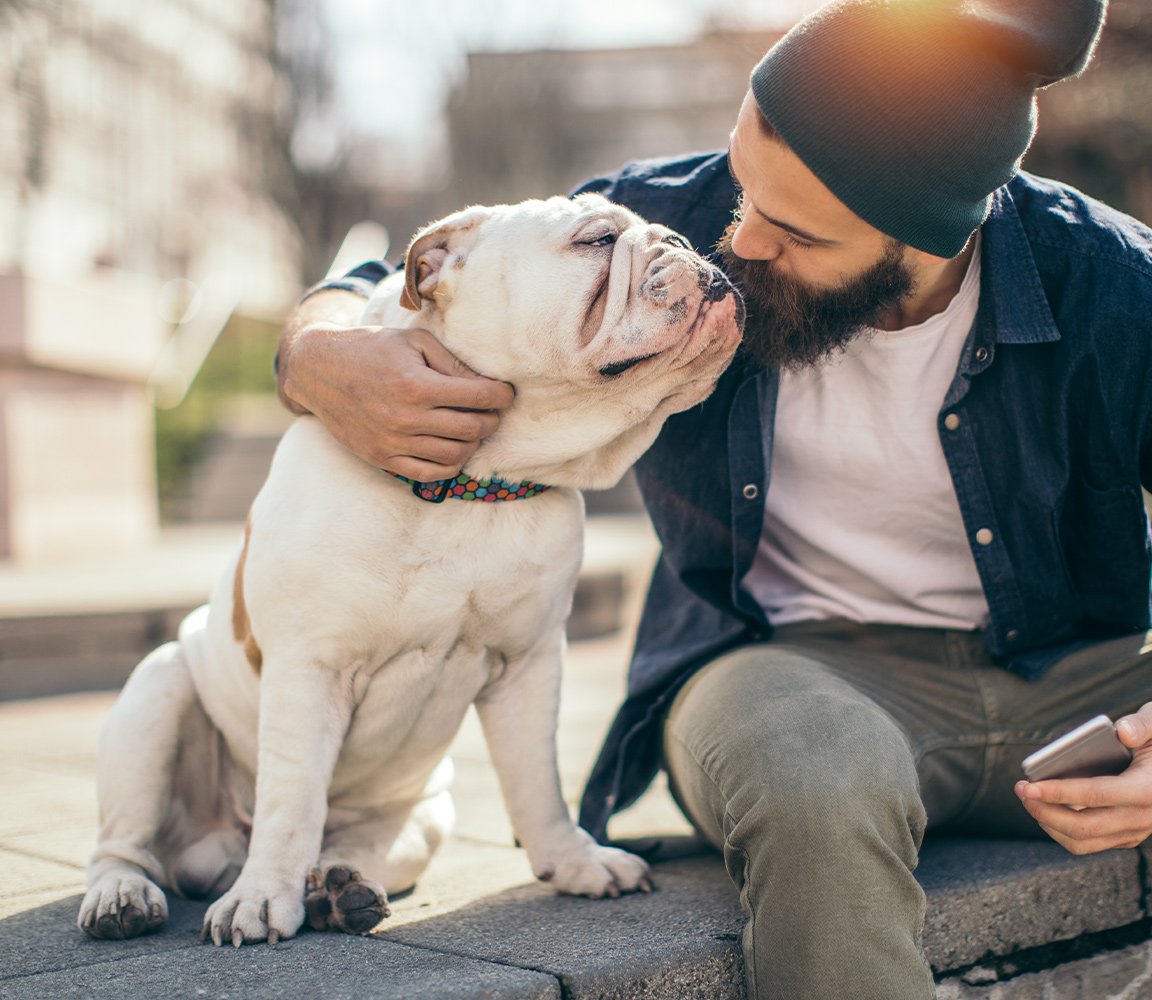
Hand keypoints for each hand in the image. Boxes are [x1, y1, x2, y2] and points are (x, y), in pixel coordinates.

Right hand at [280, 322, 514, 480]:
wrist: (319, 371)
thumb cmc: (371, 349)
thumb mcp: (414, 341)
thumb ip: (452, 362)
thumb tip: (487, 382)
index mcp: (416, 384)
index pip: (479, 396)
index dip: (501, 395)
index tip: (506, 393)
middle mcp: (405, 418)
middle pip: (472, 428)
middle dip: (492, 419)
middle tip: (492, 411)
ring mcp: (393, 442)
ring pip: (455, 455)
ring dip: (473, 443)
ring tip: (473, 428)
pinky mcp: (382, 457)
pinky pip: (429, 473)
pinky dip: (450, 465)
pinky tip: (454, 448)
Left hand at [1015, 703, 1151, 853]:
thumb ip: (1142, 724)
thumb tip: (1122, 732)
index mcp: (1148, 790)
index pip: (1096, 795)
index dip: (1058, 792)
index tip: (1028, 786)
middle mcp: (1143, 817)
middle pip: (1084, 826)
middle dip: (1044, 810)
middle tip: (1020, 790)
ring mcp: (1134, 831)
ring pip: (1083, 841)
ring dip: (1048, 822)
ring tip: (1028, 798)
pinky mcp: (1125, 835)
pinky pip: (1088, 842)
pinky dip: (1060, 829)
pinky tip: (1044, 807)